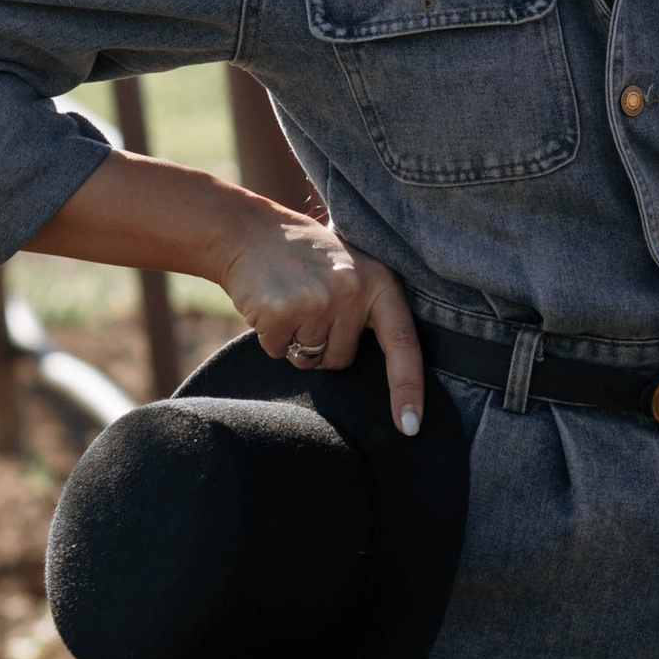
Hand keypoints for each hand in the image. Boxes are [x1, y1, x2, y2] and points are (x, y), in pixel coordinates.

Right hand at [219, 203, 425, 434]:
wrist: (248, 231)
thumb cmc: (305, 257)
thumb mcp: (352, 270)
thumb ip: (370, 308)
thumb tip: (388, 370)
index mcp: (380, 283)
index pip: (404, 345)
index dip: (408, 389)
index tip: (410, 427)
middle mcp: (352, 292)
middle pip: (342, 360)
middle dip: (321, 346)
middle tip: (308, 306)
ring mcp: (317, 302)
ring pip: (309, 361)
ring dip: (295, 342)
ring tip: (290, 302)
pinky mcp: (281, 312)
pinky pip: (278, 351)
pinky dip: (270, 337)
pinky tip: (269, 304)